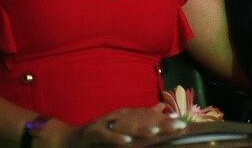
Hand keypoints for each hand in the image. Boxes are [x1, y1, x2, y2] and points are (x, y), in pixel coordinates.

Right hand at [59, 107, 186, 146]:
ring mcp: (106, 125)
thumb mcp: (120, 124)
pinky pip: (107, 136)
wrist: (69, 139)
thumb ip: (139, 116)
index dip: (165, 121)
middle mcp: (117, 119)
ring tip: (157, 133)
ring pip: (127, 128)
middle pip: (143, 121)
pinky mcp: (93, 133)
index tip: (182, 123)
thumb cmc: (98, 134)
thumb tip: (160, 108)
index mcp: (125, 117)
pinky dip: (117, 139)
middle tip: (179, 126)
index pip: (149, 118)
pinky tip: (128, 142)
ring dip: (142, 130)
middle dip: (161, 124)